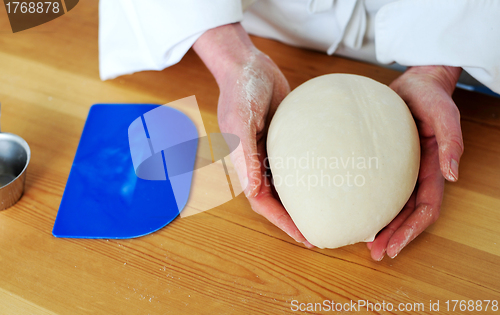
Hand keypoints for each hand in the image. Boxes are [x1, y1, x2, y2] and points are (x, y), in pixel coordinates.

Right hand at [193, 23, 312, 246]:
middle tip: (322, 234)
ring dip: (305, 202)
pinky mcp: (285, 140)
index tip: (305, 238)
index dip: (282, 222)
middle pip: (277, 200)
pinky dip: (310, 178)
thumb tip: (252, 191)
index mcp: (243, 163)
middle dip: (296, 219)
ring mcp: (272, 152)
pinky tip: (328, 182)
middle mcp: (257, 162)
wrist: (248, 64)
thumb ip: (243, 153)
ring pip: (289, 186)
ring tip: (328, 214)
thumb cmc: (241, 89)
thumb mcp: (240, 118)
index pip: (262, 202)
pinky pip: (298, 165)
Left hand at [368, 65, 463, 259]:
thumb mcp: (445, 115)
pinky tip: (353, 209)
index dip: (411, 231)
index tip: (393, 247)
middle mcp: (416, 174)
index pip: (425, 209)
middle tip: (374, 254)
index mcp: (432, 169)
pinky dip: (369, 202)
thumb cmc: (432, 97)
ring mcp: (401, 169)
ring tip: (363, 243)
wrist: (416, 82)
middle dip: (393, 236)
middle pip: (406, 214)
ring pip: (392, 205)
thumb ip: (451, 143)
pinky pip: (378, 187)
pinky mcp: (384, 161)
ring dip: (381, 225)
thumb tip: (453, 176)